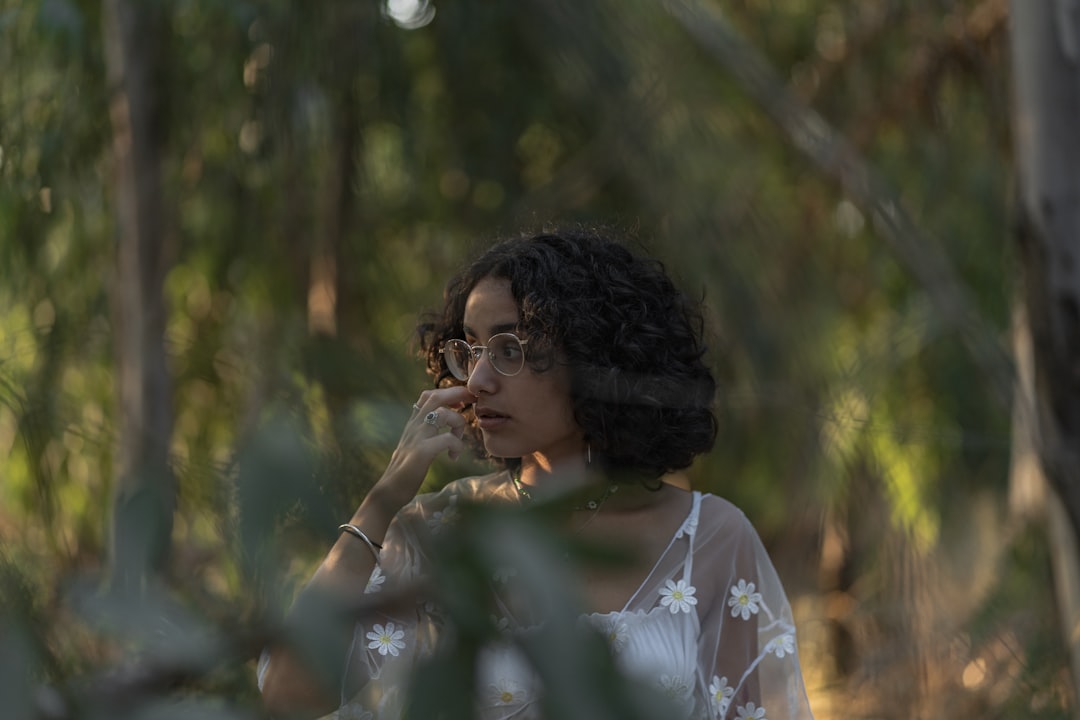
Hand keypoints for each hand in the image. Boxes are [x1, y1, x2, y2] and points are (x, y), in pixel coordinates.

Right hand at [373, 386, 475, 507]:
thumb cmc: (405, 471)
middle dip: (458, 394)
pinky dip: (457, 445)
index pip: (428, 395)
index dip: (447, 393)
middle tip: (473, 402)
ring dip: (458, 424)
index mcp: (413, 423)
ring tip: (459, 441)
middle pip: (436, 397)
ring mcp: (417, 438)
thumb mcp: (414, 445)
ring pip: (443, 414)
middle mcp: (414, 426)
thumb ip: (424, 433)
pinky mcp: (421, 452)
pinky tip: (453, 457)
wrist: (390, 491)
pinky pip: (447, 439)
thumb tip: (437, 427)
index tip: (461, 403)